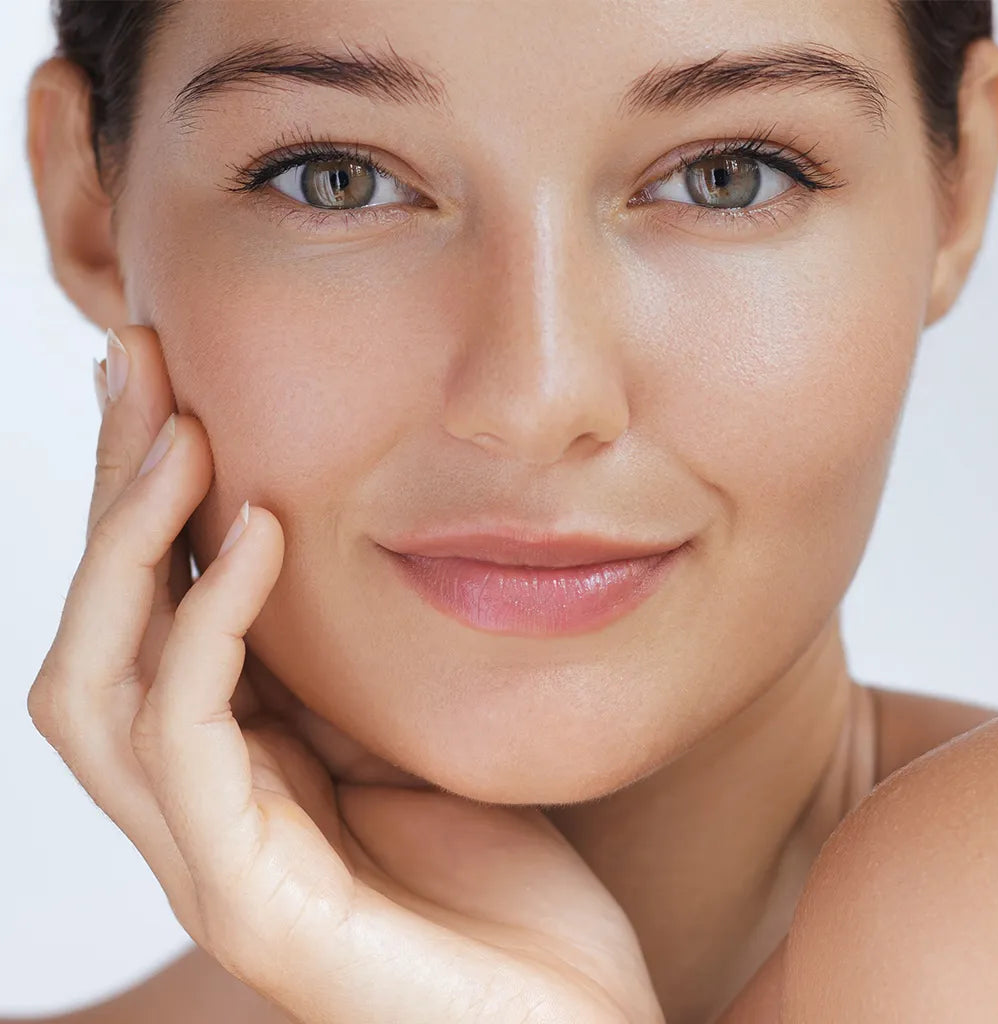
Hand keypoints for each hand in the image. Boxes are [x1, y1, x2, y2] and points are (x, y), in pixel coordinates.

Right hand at [27, 325, 664, 1023]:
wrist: (577, 1023)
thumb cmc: (511, 885)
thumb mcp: (420, 735)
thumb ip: (348, 664)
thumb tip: (313, 535)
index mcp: (244, 768)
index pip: (153, 615)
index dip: (145, 497)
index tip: (169, 379)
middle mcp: (205, 812)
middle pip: (100, 634)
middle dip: (111, 496)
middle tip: (138, 363)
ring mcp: (217, 865)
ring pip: (97, 688)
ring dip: (132, 549)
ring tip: (183, 439)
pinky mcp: (255, 910)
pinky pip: (189, 750)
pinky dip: (207, 633)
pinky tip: (258, 542)